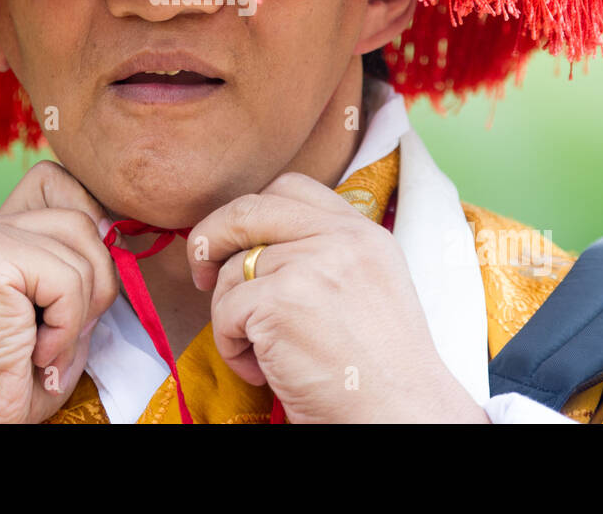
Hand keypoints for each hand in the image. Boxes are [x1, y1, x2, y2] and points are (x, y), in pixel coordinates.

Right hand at [0, 160, 118, 423]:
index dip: (88, 221)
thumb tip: (115, 232)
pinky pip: (68, 279)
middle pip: (81, 216)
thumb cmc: (8, 380)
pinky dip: (67, 325)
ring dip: (82, 310)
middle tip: (67, 331)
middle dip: (97, 279)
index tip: (85, 283)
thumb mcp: (58, 312)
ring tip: (47, 347)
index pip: (55, 179)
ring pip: (82, 246)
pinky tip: (36, 352)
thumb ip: (81, 268)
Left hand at [188, 172, 489, 422]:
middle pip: (248, 210)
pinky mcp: (282, 300)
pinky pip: (226, 312)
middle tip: (202, 274)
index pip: (292, 188)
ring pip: (232, 271)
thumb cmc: (378, 372)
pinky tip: (261, 370)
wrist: (400, 415)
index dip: (252, 212)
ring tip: (260, 354)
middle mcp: (340, 238)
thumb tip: (252, 247)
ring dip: (231, 317)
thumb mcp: (367, 288)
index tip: (238, 244)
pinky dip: (231, 347)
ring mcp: (311, 264)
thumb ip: (324, 255)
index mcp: (363, 233)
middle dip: (211, 237)